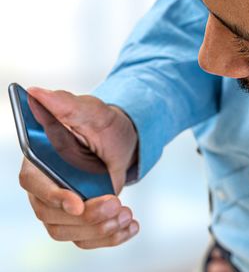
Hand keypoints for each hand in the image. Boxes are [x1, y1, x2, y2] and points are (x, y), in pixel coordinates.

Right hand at [19, 88, 139, 247]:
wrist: (121, 140)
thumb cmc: (101, 124)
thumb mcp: (90, 111)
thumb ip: (65, 104)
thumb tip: (38, 92)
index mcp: (40, 160)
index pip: (35, 184)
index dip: (54, 197)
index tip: (78, 204)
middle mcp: (45, 187)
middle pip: (52, 215)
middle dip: (88, 216)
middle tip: (117, 205)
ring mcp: (60, 206)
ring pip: (69, 232)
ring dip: (100, 229)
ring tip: (126, 214)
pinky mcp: (79, 220)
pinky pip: (87, 239)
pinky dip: (110, 238)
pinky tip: (130, 227)